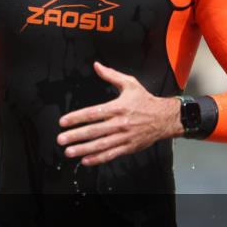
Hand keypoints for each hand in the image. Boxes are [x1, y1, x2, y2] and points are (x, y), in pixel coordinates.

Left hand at [56, 61, 181, 165]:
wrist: (165, 117)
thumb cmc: (146, 100)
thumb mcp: (130, 83)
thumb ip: (111, 75)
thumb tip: (97, 66)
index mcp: (117, 107)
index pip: (92, 113)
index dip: (76, 118)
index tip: (63, 122)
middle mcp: (119, 123)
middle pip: (93, 131)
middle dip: (75, 136)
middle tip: (61, 139)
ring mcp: (124, 136)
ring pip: (100, 145)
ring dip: (83, 149)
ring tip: (69, 152)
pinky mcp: (129, 147)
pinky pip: (111, 154)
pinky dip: (98, 158)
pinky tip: (85, 160)